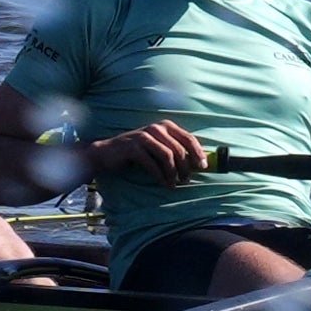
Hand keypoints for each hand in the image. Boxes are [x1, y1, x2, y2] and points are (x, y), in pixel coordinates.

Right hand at [89, 115, 208, 187]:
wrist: (107, 153)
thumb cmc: (136, 152)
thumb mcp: (157, 148)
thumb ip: (174, 150)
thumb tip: (197, 164)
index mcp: (165, 126)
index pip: (188, 137)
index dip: (198, 153)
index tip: (203, 167)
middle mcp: (156, 128)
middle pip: (179, 149)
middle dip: (185, 167)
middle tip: (186, 181)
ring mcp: (144, 136)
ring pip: (167, 156)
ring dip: (173, 173)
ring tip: (174, 184)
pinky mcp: (133, 147)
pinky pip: (152, 164)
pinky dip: (161, 176)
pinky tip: (164, 184)